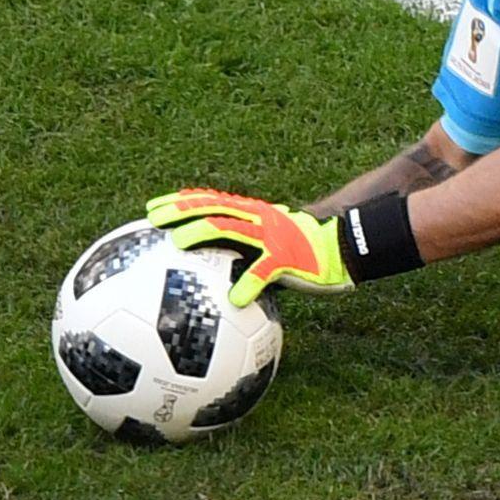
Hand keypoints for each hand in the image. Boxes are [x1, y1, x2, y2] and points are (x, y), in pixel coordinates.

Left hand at [146, 188, 351, 306]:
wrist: (346, 248)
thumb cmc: (307, 251)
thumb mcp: (273, 244)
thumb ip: (246, 253)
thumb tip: (215, 278)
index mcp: (254, 214)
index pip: (212, 201)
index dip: (181, 201)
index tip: (153, 208)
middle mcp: (260, 218)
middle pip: (214, 207)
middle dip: (181, 210)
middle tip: (152, 219)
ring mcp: (273, 235)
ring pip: (231, 228)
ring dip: (203, 233)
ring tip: (179, 243)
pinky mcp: (288, 257)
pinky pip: (264, 270)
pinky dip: (249, 284)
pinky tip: (235, 299)